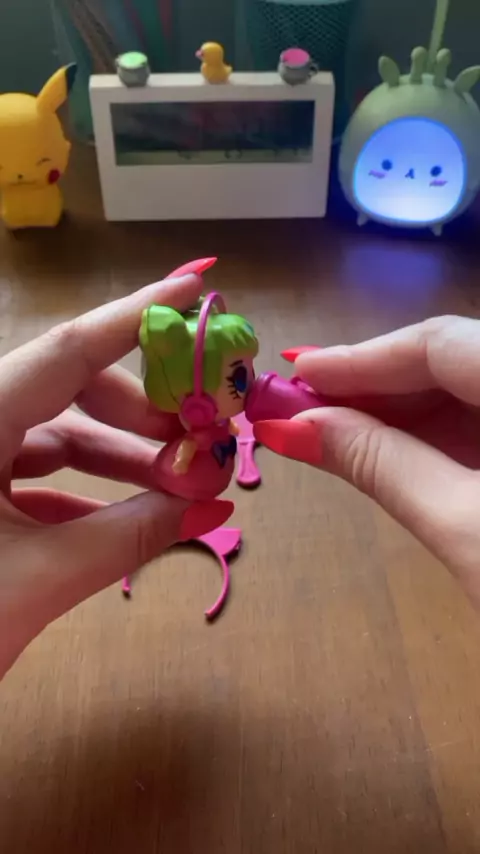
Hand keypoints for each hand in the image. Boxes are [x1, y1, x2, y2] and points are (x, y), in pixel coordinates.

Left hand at [0, 273, 231, 677]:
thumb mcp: (39, 580)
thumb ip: (132, 536)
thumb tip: (214, 507)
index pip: (64, 350)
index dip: (135, 317)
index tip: (195, 289)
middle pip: (63, 386)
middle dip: (138, 411)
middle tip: (199, 439)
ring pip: (50, 431)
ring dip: (117, 453)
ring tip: (178, 484)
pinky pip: (28, 469)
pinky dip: (81, 487)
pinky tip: (128, 514)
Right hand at [255, 316, 479, 607]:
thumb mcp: (465, 530)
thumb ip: (380, 464)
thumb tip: (290, 426)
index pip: (440, 342)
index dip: (361, 357)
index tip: (294, 373)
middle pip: (451, 359)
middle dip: (372, 384)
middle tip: (300, 405)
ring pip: (464, 387)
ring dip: (397, 409)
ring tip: (330, 426)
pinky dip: (432, 432)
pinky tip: (386, 445)